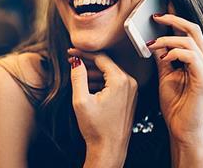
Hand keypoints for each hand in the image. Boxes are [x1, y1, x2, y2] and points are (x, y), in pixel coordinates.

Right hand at [68, 48, 137, 165]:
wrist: (109, 149)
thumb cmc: (97, 129)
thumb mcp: (81, 100)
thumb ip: (78, 77)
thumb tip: (76, 61)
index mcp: (120, 81)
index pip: (101, 57)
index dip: (84, 53)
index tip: (71, 52)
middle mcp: (130, 83)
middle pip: (106, 63)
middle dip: (88, 61)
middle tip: (72, 60)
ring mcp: (132, 91)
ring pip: (110, 72)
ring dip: (93, 72)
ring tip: (78, 74)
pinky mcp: (129, 98)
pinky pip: (114, 82)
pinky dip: (101, 80)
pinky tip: (88, 85)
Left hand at [146, 4, 202, 146]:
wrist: (181, 128)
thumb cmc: (175, 103)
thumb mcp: (164, 74)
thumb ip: (162, 56)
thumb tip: (153, 40)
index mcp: (196, 58)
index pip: (188, 31)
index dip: (175, 16)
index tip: (160, 6)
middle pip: (193, 29)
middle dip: (173, 18)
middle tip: (155, 16)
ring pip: (189, 40)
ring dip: (167, 38)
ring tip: (152, 44)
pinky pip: (190, 56)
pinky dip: (173, 53)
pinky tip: (163, 58)